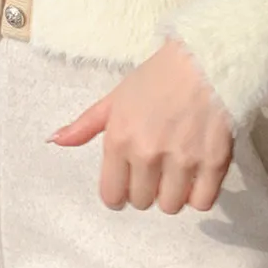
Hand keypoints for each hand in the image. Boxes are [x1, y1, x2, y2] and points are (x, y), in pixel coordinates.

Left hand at [48, 38, 233, 213]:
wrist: (206, 61)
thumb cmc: (158, 77)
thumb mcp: (116, 97)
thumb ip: (85, 125)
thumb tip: (53, 141)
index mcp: (119, 140)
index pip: (112, 196)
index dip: (120, 193)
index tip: (129, 184)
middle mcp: (147, 154)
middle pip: (142, 202)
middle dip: (147, 190)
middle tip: (157, 170)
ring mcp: (182, 160)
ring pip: (171, 206)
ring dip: (173, 194)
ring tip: (178, 174)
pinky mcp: (214, 162)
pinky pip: (202, 202)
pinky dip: (199, 195)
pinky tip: (198, 177)